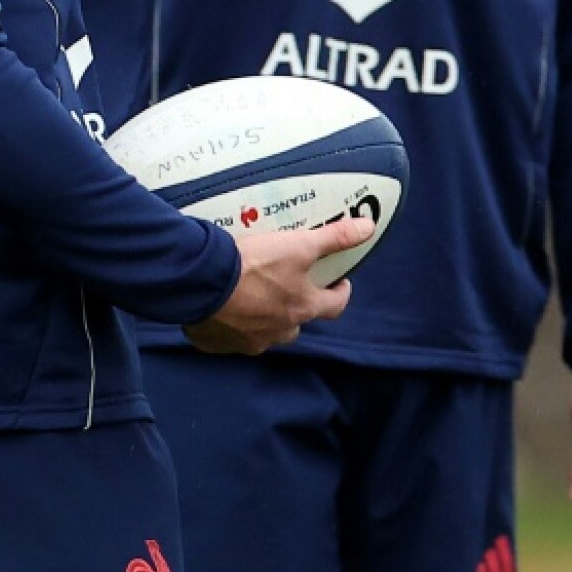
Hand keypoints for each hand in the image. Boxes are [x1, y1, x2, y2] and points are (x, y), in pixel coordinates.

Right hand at [183, 214, 373, 355]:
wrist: (203, 282)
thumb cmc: (254, 265)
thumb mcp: (299, 245)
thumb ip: (334, 237)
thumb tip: (368, 228)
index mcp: (301, 308)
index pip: (334, 307)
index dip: (340, 293)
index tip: (338, 283)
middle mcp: (279, 331)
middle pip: (298, 324)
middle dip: (298, 307)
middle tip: (288, 285)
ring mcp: (248, 341)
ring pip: (266, 332)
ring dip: (265, 318)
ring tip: (253, 296)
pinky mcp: (218, 343)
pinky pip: (231, 337)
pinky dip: (231, 325)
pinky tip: (222, 308)